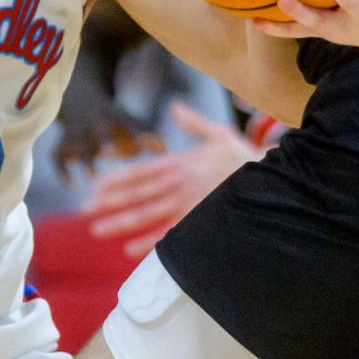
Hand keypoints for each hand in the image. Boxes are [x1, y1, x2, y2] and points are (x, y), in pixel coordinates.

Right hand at [51, 100, 164, 183]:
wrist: (76, 98)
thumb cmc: (110, 118)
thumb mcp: (126, 119)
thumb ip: (145, 134)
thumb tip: (164, 150)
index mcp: (113, 115)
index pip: (126, 122)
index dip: (135, 132)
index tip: (144, 144)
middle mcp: (93, 122)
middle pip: (99, 131)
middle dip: (104, 141)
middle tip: (111, 153)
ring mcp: (76, 132)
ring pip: (79, 143)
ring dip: (86, 159)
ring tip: (93, 177)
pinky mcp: (61, 144)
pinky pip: (57, 156)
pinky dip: (62, 169)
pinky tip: (70, 184)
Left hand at [83, 99, 258, 257]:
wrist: (273, 181)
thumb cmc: (245, 161)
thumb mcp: (218, 134)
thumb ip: (193, 123)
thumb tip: (175, 107)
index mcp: (181, 163)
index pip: (141, 172)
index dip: (117, 180)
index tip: (97, 187)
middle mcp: (179, 183)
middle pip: (137, 194)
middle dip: (110, 203)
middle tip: (85, 211)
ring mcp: (188, 205)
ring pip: (147, 214)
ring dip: (120, 222)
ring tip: (97, 230)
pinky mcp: (199, 223)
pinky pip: (169, 235)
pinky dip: (149, 244)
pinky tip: (129, 251)